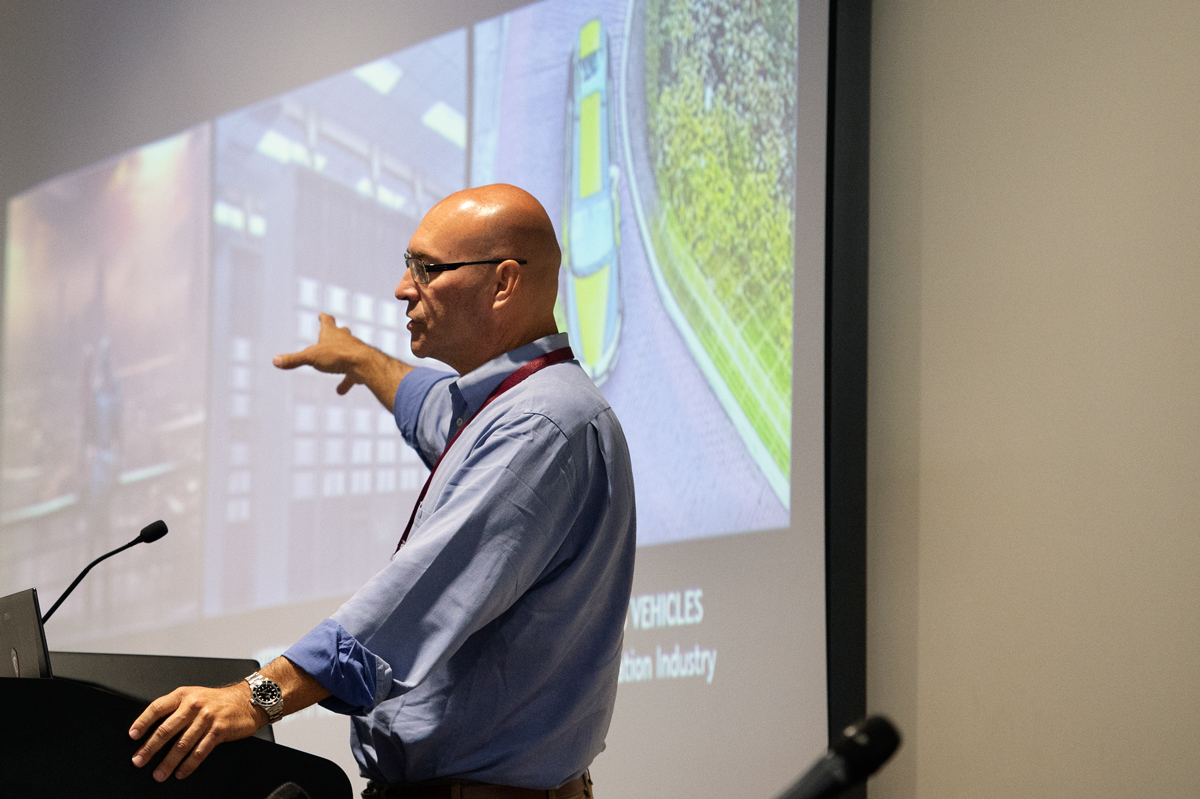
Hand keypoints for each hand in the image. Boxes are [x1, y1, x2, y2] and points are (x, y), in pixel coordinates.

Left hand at [128, 683, 264, 781]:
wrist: (248, 700)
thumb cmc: (218, 701)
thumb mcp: (195, 696)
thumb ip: (176, 709)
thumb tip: (152, 730)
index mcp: (184, 695)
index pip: (157, 707)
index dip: (143, 722)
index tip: (132, 736)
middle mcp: (194, 705)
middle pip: (166, 729)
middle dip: (150, 748)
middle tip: (139, 761)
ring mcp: (207, 718)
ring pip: (182, 744)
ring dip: (168, 762)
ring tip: (158, 774)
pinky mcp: (219, 730)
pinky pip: (200, 751)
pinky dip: (189, 764)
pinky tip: (181, 772)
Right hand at [274, 313, 411, 410]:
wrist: (365, 364)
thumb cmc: (339, 356)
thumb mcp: (311, 358)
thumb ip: (294, 360)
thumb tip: (275, 361)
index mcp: (332, 333)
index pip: (328, 321)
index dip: (324, 318)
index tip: (322, 315)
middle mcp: (345, 340)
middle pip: (342, 333)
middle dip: (337, 333)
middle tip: (335, 332)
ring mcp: (355, 352)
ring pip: (348, 353)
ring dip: (341, 359)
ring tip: (335, 367)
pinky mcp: (360, 367)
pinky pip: (352, 375)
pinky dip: (347, 381)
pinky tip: (341, 391)